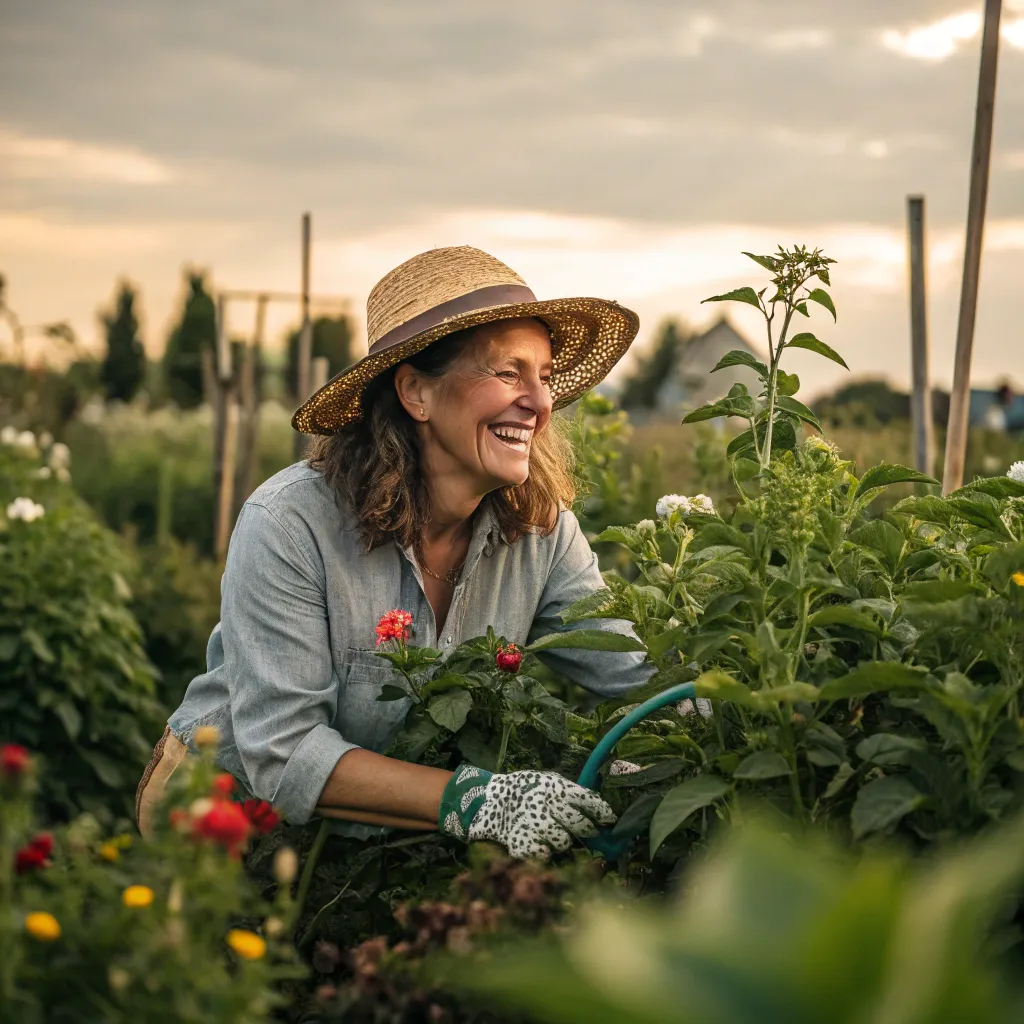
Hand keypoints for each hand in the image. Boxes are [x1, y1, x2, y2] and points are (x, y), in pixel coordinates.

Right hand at [438, 763, 615, 859]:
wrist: (488, 800)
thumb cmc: (525, 790)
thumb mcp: (548, 782)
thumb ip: (571, 794)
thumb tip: (601, 812)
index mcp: (557, 788)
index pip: (590, 801)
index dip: (603, 812)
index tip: (610, 820)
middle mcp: (548, 806)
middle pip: (581, 825)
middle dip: (588, 830)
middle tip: (588, 832)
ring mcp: (534, 826)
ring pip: (563, 843)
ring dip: (561, 840)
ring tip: (551, 832)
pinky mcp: (522, 844)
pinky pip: (544, 855)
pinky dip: (543, 851)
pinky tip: (536, 841)